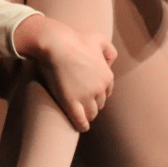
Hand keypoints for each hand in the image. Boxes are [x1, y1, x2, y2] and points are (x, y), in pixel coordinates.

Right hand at [15, 15, 116, 132]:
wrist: (57, 43)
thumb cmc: (76, 39)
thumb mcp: (100, 39)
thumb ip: (110, 50)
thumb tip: (110, 63)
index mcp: (107, 76)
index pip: (107, 92)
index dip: (99, 93)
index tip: (91, 94)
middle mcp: (100, 88)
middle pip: (100, 103)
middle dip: (93, 103)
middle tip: (84, 103)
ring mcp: (85, 96)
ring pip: (91, 113)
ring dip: (87, 114)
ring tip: (81, 115)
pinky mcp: (71, 102)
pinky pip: (80, 120)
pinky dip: (82, 125)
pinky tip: (81, 127)